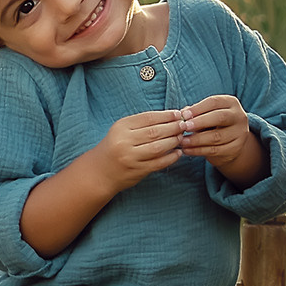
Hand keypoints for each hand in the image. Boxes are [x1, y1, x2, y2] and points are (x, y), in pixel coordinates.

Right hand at [17, 109, 187, 255]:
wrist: (99, 172)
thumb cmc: (114, 147)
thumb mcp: (122, 131)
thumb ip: (143, 124)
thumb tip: (171, 116)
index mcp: (121, 127)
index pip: (149, 118)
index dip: (166, 115)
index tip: (179, 114)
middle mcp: (124, 141)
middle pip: (155, 131)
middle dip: (174, 127)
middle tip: (185, 125)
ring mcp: (130, 157)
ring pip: (158, 147)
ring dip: (174, 141)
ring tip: (182, 137)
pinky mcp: (137, 171)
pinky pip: (158, 163)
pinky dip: (171, 157)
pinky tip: (178, 153)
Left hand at [178, 94, 267, 183]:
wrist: (230, 142)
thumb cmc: (213, 123)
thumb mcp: (207, 114)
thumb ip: (195, 113)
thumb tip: (181, 114)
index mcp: (231, 103)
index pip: (214, 102)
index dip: (198, 108)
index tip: (184, 115)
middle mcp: (239, 116)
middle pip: (219, 117)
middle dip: (200, 122)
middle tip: (184, 127)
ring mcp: (239, 133)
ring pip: (216, 137)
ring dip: (197, 140)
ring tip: (182, 141)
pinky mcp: (235, 148)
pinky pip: (215, 150)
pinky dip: (198, 151)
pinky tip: (187, 150)